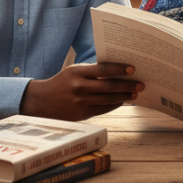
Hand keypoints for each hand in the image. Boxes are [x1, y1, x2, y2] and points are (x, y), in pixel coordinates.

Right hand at [20, 63, 143, 120]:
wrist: (42, 101)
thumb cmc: (62, 82)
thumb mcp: (73, 71)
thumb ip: (92, 70)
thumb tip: (116, 70)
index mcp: (78, 73)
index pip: (103, 70)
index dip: (119, 69)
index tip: (133, 69)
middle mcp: (80, 88)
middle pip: (109, 86)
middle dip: (127, 85)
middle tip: (140, 84)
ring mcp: (81, 102)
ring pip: (108, 99)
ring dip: (124, 96)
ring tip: (135, 94)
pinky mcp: (82, 114)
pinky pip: (103, 109)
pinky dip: (114, 105)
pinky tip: (122, 101)